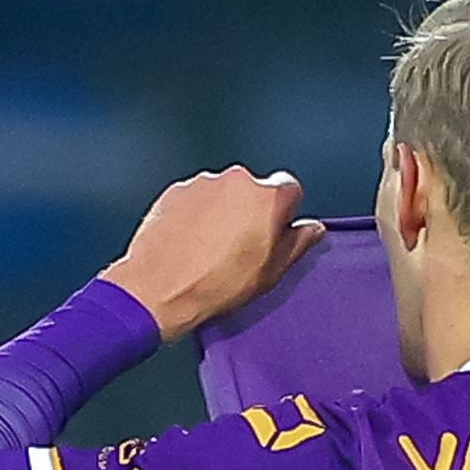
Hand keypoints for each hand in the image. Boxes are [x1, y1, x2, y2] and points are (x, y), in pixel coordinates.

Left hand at [101, 166, 326, 340]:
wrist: (158, 288)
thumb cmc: (213, 284)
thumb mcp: (269, 273)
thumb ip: (296, 245)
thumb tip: (311, 230)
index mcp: (267, 198)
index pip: (290, 189)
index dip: (284, 212)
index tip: (276, 231)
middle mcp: (236, 181)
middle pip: (255, 190)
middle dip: (251, 213)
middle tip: (243, 248)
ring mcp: (203, 184)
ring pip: (224, 194)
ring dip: (222, 213)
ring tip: (211, 250)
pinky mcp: (176, 191)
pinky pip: (196, 199)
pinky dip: (196, 215)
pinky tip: (191, 245)